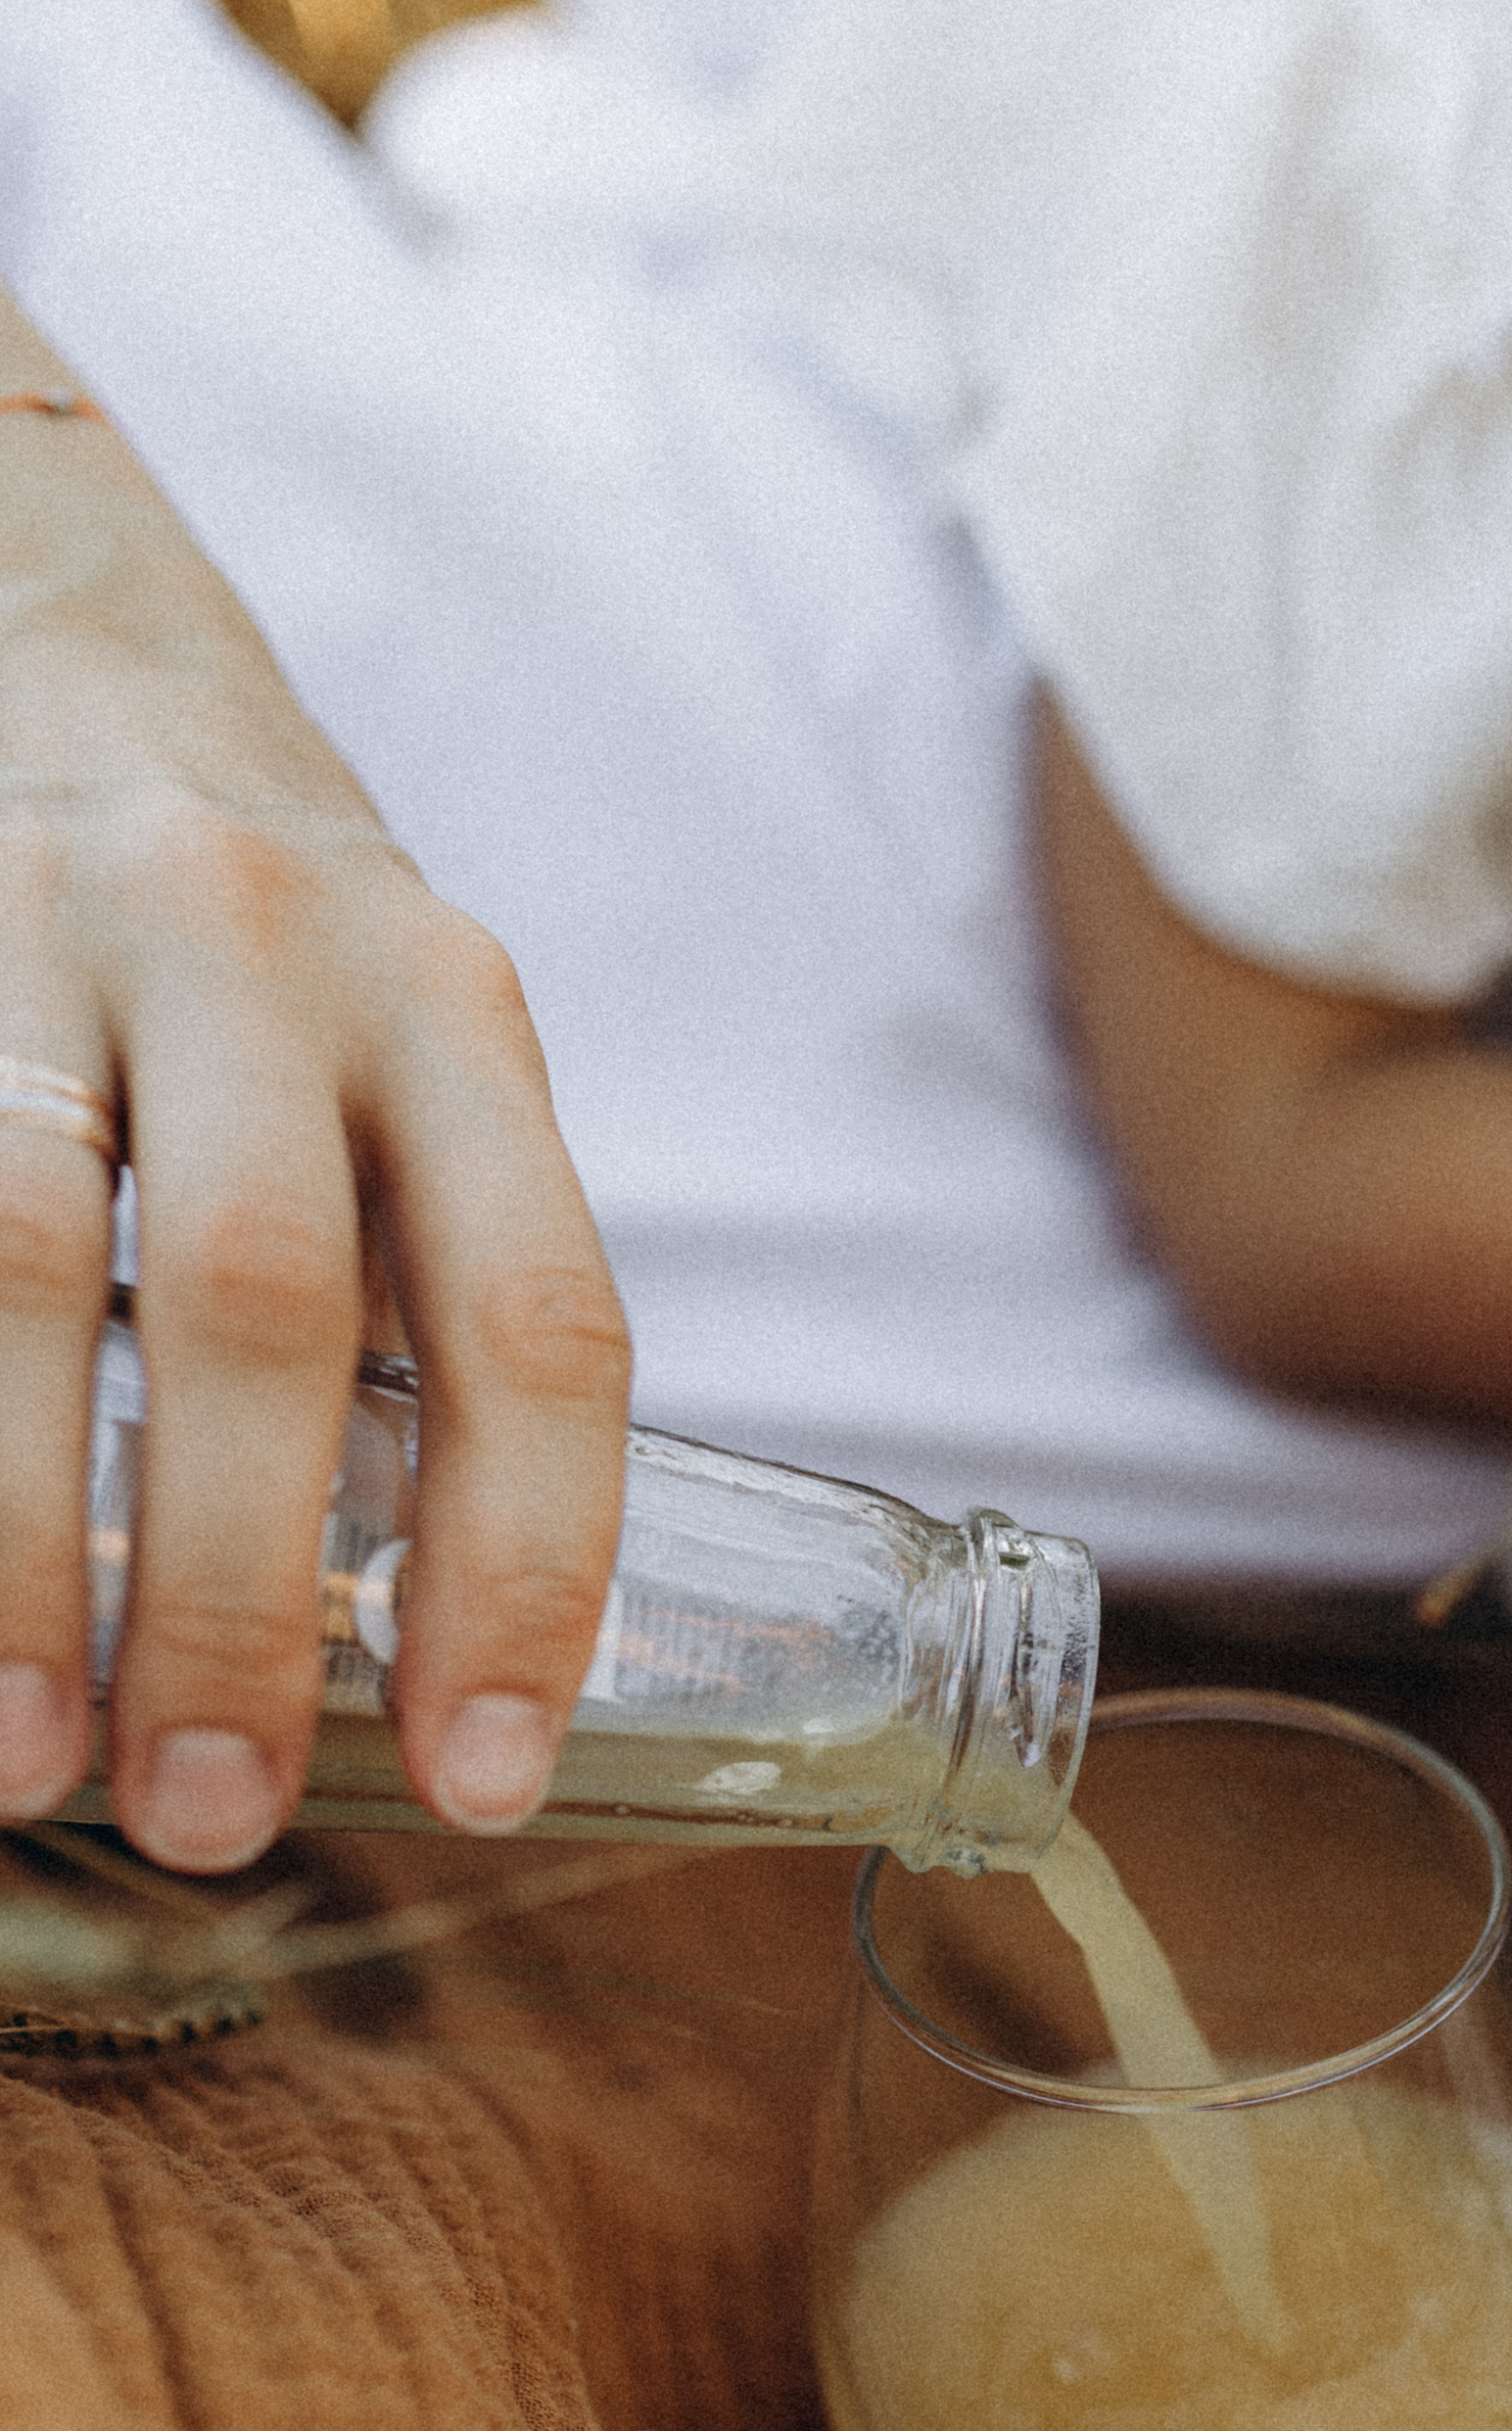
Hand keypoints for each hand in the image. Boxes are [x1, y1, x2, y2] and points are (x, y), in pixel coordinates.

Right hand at [0, 301, 628, 1870]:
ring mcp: (46, 925)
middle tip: (215, 1816)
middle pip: (262, 1302)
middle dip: (238, 1593)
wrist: (52, 614)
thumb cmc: (260, 943)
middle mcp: (271, 949)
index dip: (527, 1566)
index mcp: (455, 1009)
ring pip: (22, 1260)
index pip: (541, 1318)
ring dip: (23, 1548)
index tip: (482, 1779)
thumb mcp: (407, 1067)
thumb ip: (424, 1287)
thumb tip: (432, 1635)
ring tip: (29, 1765)